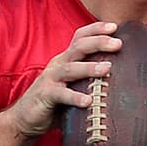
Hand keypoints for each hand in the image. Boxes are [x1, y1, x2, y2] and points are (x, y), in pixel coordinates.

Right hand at [4, 22, 121, 138]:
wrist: (26, 118)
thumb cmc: (54, 102)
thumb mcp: (72, 84)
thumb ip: (88, 78)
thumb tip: (120, 78)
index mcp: (65, 59)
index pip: (80, 37)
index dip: (96, 29)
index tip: (115, 27)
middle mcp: (58, 65)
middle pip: (78, 47)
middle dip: (99, 43)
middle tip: (118, 44)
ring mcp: (51, 79)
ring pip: (71, 69)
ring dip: (89, 68)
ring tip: (107, 69)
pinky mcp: (45, 96)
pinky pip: (61, 95)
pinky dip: (75, 97)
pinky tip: (88, 101)